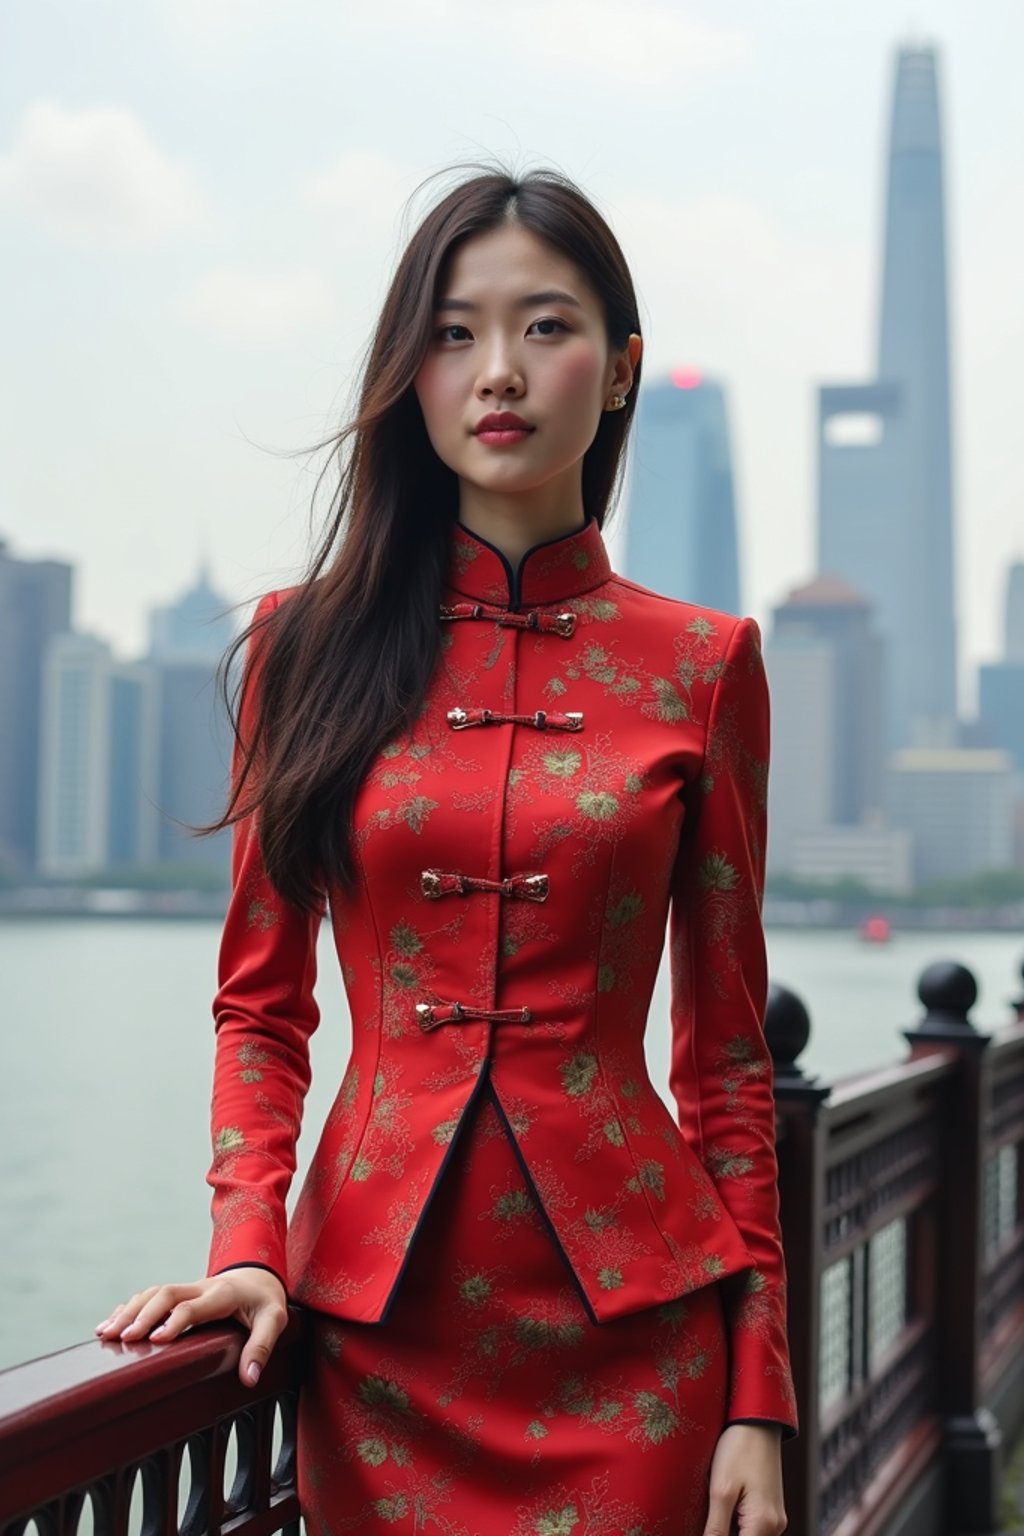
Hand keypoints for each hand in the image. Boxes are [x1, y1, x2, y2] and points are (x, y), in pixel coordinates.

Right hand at [94, 1268, 288, 1389]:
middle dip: (142, 1315)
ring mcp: (187, 1289)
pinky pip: (149, 1296)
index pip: (193, 1306)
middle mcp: (200, 1287)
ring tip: (105, 1334)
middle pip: (165, 1293)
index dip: (174, 1321)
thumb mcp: (275, 1320)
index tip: (155, 1339)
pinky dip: (127, 1308)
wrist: (259, 1273)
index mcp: (223, 1294)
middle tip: (121, 1339)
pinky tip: (109, 1324)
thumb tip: (249, 1378)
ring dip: (128, 1311)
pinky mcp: (178, 1294)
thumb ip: (262, 1346)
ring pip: (152, 1293)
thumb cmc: (265, 1301)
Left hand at [701, 1423, 786, 1534]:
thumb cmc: (740, 1448)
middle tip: (707, 1516)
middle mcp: (775, 1527)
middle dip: (721, 1534)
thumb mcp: (721, 1490)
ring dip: (728, 1530)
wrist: (758, 1420)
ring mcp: (775, 1519)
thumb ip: (715, 1529)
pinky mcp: (770, 1510)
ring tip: (714, 1509)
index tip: (704, 1527)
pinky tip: (722, 1508)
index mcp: (764, 1525)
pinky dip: (735, 1525)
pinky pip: (752, 1529)